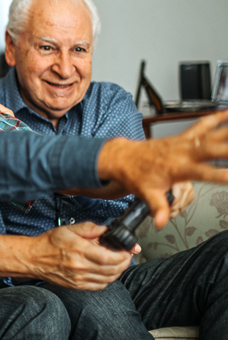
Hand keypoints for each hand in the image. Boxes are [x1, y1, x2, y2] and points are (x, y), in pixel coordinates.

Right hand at [29, 222, 133, 289]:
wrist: (34, 258)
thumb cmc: (49, 243)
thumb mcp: (69, 229)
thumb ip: (90, 228)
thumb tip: (107, 229)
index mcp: (79, 250)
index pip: (109, 258)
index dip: (123, 255)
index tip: (127, 250)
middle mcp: (80, 267)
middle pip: (113, 270)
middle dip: (124, 262)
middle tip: (125, 255)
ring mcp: (79, 278)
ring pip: (109, 279)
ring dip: (118, 271)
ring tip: (117, 262)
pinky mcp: (77, 286)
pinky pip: (100, 285)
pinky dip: (108, 279)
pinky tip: (106, 271)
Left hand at [97, 110, 227, 227]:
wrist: (123, 158)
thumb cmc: (135, 174)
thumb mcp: (146, 193)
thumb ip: (157, 207)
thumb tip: (160, 221)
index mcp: (177, 168)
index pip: (203, 173)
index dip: (219, 175)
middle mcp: (183, 153)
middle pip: (212, 150)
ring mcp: (184, 143)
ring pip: (212, 134)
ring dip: (227, 130)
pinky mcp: (183, 137)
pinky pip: (202, 125)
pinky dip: (216, 117)